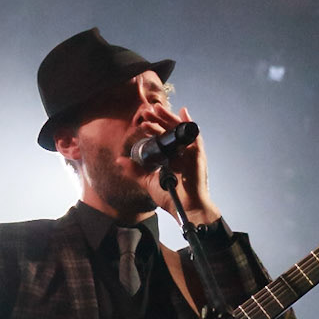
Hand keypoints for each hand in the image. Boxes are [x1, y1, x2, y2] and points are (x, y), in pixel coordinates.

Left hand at [134, 99, 219, 225]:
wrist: (186, 209)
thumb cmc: (171, 197)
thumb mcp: (148, 182)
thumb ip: (135, 171)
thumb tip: (119, 161)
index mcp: (170, 157)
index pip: (161, 137)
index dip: (152, 128)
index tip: (141, 122)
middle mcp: (180, 152)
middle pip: (169, 130)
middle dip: (158, 119)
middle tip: (146, 111)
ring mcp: (189, 152)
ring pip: (180, 130)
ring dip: (169, 118)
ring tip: (157, 109)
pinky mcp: (198, 155)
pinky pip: (195, 136)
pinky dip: (189, 124)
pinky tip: (183, 113)